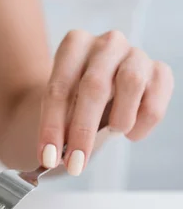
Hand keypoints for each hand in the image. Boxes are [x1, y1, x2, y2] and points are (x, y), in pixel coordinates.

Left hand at [38, 30, 173, 175]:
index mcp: (74, 45)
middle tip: (75, 164)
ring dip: (119, 119)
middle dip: (82, 132)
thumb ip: (58, 126)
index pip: (59, 89)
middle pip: (94, 86)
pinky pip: (156, 98)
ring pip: (131, 83)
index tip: (48, 158)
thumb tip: (52, 158)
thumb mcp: (59, 108)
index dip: (52, 127)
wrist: (96, 87)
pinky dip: (143, 123)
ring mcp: (135, 54)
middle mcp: (106, 44)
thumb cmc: (74, 98)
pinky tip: (131, 133)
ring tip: (112, 134)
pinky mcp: (159, 71)